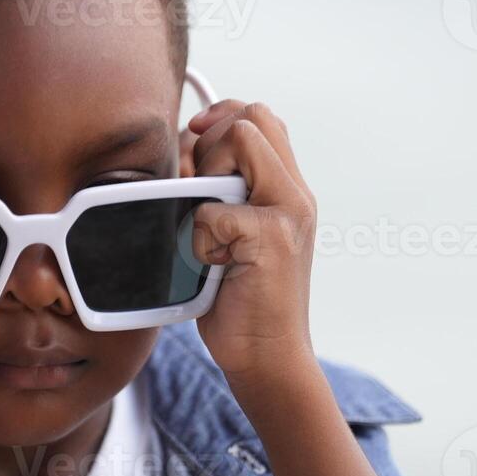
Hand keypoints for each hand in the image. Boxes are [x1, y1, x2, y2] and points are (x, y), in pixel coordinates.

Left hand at [185, 101, 318, 383]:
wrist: (269, 359)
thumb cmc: (239, 301)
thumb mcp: (232, 237)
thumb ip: (219, 195)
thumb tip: (180, 152)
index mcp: (288, 191)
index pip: (260, 116)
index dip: (222, 116)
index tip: (195, 139)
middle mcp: (295, 195)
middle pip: (251, 118)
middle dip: (211, 143)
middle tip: (200, 193)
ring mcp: (288, 213)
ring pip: (239, 142)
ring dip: (207, 179)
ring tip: (210, 228)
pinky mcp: (271, 238)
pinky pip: (213, 209)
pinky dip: (199, 237)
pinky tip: (212, 264)